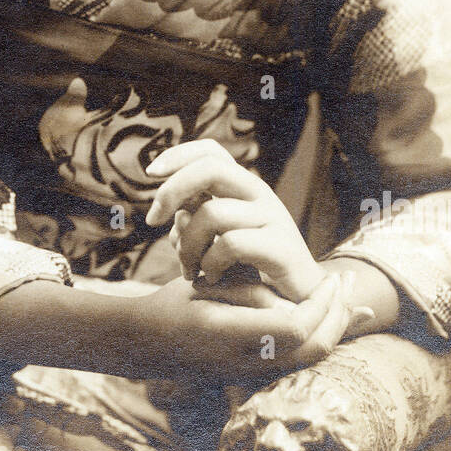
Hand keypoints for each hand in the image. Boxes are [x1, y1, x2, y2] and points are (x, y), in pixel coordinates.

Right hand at [136, 271, 352, 380]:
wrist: (146, 343)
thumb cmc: (174, 305)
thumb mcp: (211, 288)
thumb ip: (253, 296)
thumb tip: (298, 306)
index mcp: (233, 337)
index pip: (297, 327)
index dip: (321, 304)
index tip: (332, 279)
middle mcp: (247, 364)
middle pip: (313, 349)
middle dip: (339, 317)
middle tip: (350, 284)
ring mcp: (251, 374)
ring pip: (310, 358)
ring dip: (333, 327)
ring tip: (346, 298)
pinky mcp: (254, 375)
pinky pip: (297, 359)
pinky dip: (318, 337)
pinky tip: (330, 318)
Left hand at [144, 137, 323, 302]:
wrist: (301, 298)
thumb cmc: (254, 267)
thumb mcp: (223, 236)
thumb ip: (198, 219)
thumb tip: (171, 212)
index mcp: (244, 187)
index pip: (211, 151)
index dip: (178, 155)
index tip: (149, 173)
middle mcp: (260, 194)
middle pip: (209, 169)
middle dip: (171, 190)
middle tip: (152, 221)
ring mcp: (272, 218)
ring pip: (211, 214)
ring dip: (187, 245)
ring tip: (188, 270)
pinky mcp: (280, 247)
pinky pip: (230, 244)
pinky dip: (210, 263)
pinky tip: (211, 278)